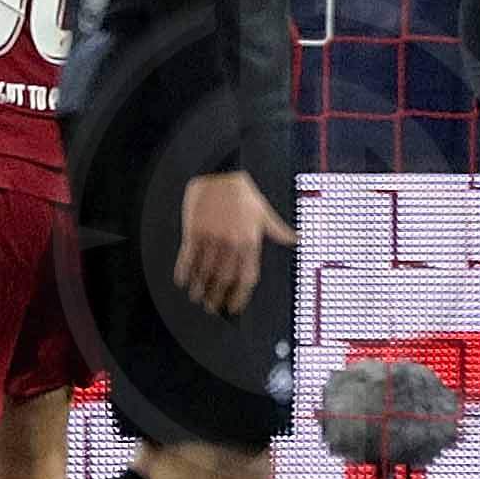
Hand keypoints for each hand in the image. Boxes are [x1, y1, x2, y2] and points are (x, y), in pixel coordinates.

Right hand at [176, 170, 293, 316]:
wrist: (220, 170)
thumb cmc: (242, 190)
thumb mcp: (264, 210)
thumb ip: (279, 229)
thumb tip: (296, 238)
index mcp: (250, 241)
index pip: (246, 277)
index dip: (239, 296)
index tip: (233, 308)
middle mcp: (231, 243)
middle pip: (224, 279)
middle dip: (217, 297)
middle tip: (211, 308)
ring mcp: (212, 237)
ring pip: (205, 272)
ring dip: (200, 288)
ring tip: (197, 297)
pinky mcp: (194, 230)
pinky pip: (188, 257)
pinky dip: (184, 271)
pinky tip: (182, 280)